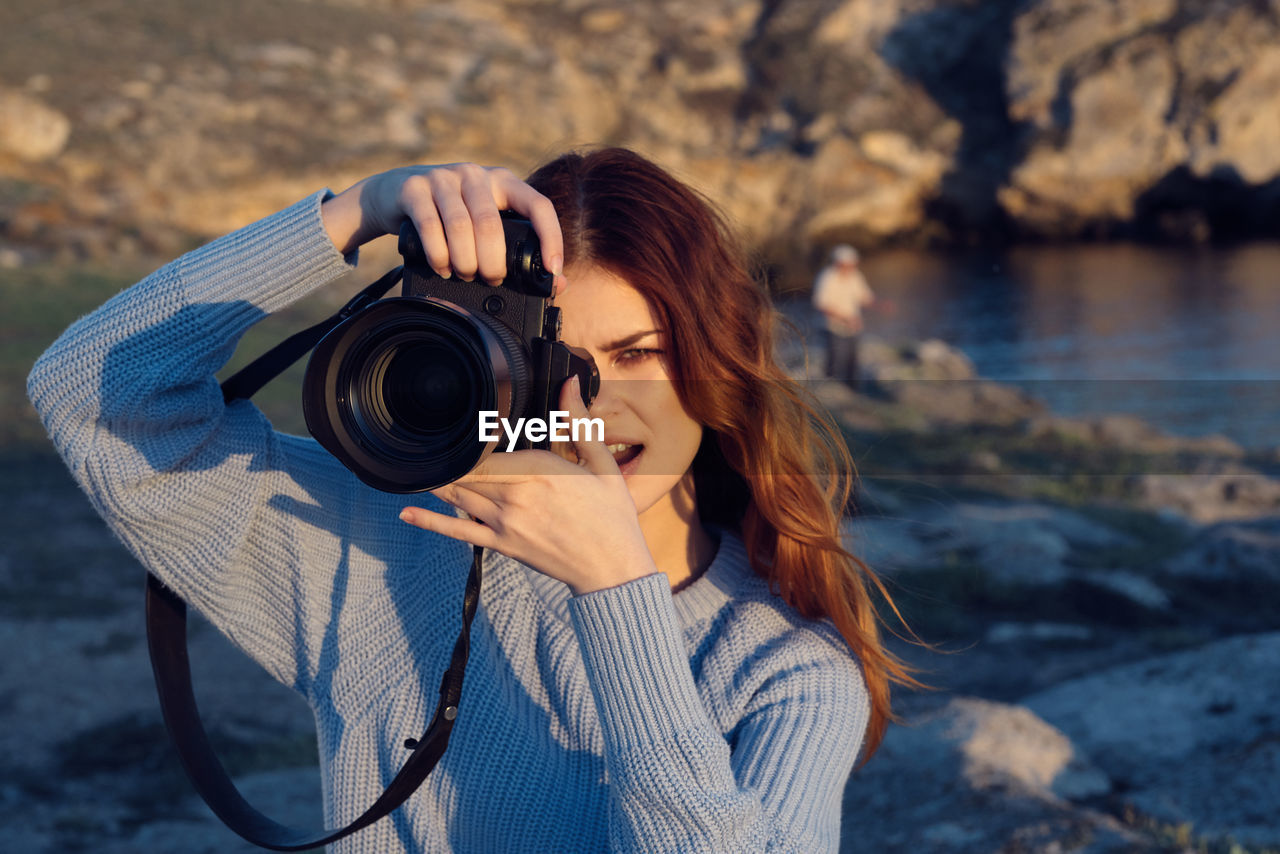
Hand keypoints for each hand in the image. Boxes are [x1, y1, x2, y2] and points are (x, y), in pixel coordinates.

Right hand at [321, 163, 565, 292]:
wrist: (394, 193)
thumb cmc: (450, 214)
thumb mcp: (485, 224)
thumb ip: (518, 249)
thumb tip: (557, 283)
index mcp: (503, 181)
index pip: (538, 204)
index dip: (550, 237)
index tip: (552, 269)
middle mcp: (475, 174)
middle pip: (491, 224)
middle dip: (493, 262)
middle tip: (490, 280)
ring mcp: (443, 178)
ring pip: (460, 227)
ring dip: (464, 261)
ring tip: (465, 275)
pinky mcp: (414, 188)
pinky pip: (430, 226)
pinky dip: (438, 255)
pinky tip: (442, 268)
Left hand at [397, 376, 657, 594]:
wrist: (612, 568)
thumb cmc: (611, 516)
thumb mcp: (602, 463)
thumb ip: (578, 422)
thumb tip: (571, 383)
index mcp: (539, 471)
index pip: (488, 450)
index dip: (468, 438)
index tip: (453, 422)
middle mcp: (516, 496)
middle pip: (468, 470)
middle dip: (447, 456)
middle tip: (423, 438)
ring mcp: (505, 523)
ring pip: (459, 494)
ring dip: (436, 479)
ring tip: (413, 463)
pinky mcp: (502, 544)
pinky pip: (460, 532)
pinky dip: (431, 522)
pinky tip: (408, 513)